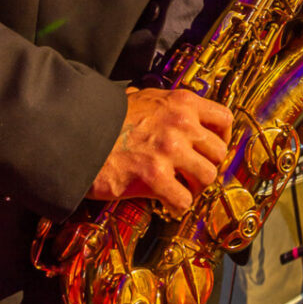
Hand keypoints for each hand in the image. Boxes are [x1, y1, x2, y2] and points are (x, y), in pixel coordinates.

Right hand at [87, 87, 232, 216]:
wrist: (79, 135)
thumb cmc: (107, 118)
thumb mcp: (142, 97)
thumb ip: (164, 104)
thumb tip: (169, 109)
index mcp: (182, 102)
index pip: (223, 119)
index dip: (221, 137)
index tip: (210, 149)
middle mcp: (182, 124)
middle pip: (219, 152)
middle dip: (208, 166)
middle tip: (194, 175)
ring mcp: (170, 150)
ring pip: (208, 176)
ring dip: (196, 187)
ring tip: (183, 189)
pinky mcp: (155, 176)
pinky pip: (184, 199)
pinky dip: (178, 205)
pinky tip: (167, 203)